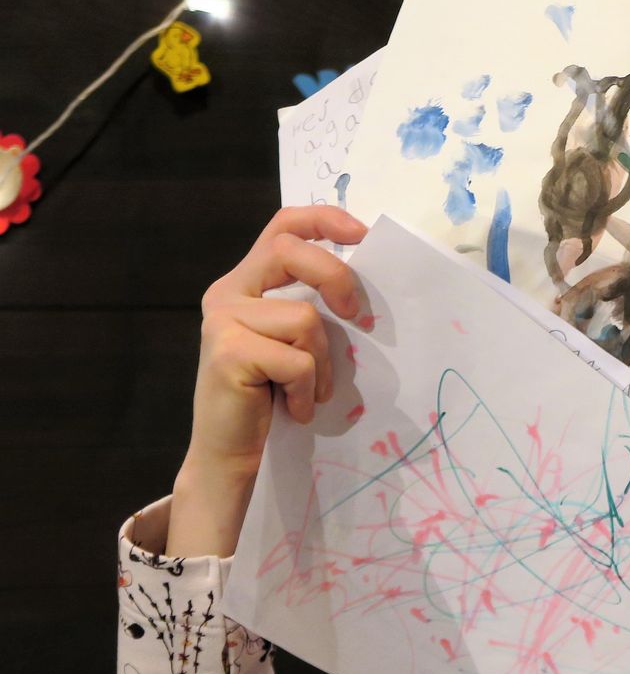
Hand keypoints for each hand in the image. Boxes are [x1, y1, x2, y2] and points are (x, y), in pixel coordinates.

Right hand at [167, 207, 366, 556]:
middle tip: (358, 316)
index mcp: (245, 282)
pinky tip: (293, 407)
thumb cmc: (272, 398)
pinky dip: (306, 388)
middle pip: (291, 251)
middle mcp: (227, 292)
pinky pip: (297, 361)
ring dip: (321, 363)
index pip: (282, 225)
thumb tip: (364, 288)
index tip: (362, 233)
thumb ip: (311, 305)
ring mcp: (222, 320)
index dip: (323, 219)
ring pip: (305, 319)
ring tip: (306, 390)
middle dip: (336, 277)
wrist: (232, 454)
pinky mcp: (228, 352)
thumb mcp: (295, 342)